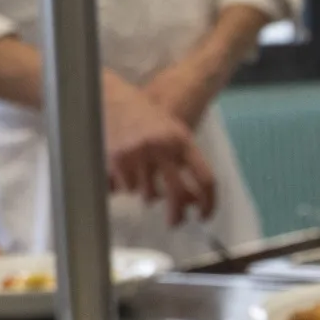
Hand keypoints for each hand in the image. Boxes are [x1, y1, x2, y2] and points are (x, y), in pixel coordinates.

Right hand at [102, 71, 216, 227]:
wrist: (110, 95)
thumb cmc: (145, 117)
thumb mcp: (172, 134)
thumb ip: (183, 164)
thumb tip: (191, 202)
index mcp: (182, 140)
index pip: (205, 178)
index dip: (209, 202)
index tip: (204, 216)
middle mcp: (162, 147)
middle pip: (177, 194)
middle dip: (177, 215)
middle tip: (175, 223)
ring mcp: (139, 153)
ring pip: (148, 193)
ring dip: (146, 192)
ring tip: (140, 174)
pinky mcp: (116, 159)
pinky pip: (125, 189)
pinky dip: (124, 185)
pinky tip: (121, 169)